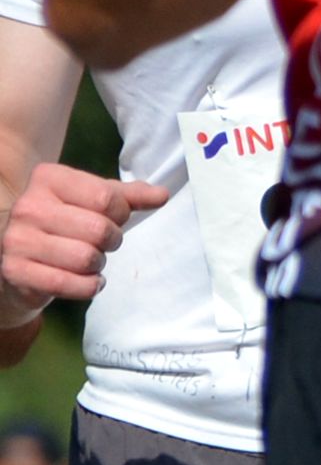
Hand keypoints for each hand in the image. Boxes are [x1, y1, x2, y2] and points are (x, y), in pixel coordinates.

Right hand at [0, 165, 166, 318]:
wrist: (20, 258)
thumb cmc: (66, 224)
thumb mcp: (95, 201)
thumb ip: (129, 196)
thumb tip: (162, 194)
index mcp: (48, 178)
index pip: (106, 197)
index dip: (121, 213)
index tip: (112, 218)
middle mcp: (28, 205)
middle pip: (99, 229)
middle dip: (111, 241)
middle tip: (100, 244)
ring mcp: (16, 239)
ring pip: (86, 258)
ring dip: (97, 265)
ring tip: (87, 260)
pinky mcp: (14, 270)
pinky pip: (68, 284)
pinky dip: (87, 286)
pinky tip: (84, 280)